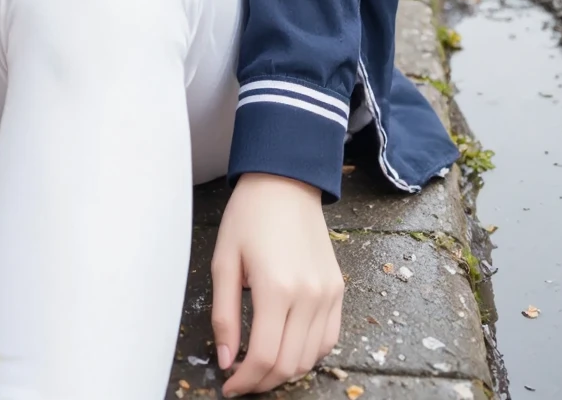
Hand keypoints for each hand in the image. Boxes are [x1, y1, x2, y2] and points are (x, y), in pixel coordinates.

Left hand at [211, 173, 343, 395]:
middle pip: (289, 364)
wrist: (285, 182)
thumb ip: (224, 315)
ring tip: (261, 365)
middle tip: (241, 380)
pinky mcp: (338, 290)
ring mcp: (328, 294)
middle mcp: (309, 295)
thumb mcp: (224, 261)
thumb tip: (227, 360)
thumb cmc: (249, 216)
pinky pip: (329, 339)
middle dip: (262, 382)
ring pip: (311, 358)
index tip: (229, 386)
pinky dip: (309, 354)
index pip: (265, 357)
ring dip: (285, 371)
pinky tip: (288, 348)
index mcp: (276, 288)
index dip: (245, 381)